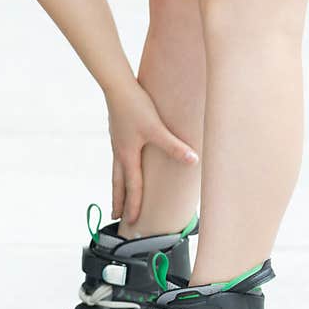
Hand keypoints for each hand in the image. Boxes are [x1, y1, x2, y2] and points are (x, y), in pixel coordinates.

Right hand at [106, 80, 198, 222]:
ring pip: (116, 172)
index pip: (132, 187)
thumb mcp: (157, 128)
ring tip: (117, 195)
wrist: (117, 87)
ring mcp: (117, 144)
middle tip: (115, 215)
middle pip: (118, 184)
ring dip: (117, 186)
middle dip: (118, 201)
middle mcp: (119, 153)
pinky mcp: (118, 134)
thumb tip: (192, 160)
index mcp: (128, 156)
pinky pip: (117, 159)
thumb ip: (174, 146)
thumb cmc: (136, 107)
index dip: (134, 205)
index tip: (133, 221)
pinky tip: (124, 165)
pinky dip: (119, 170)